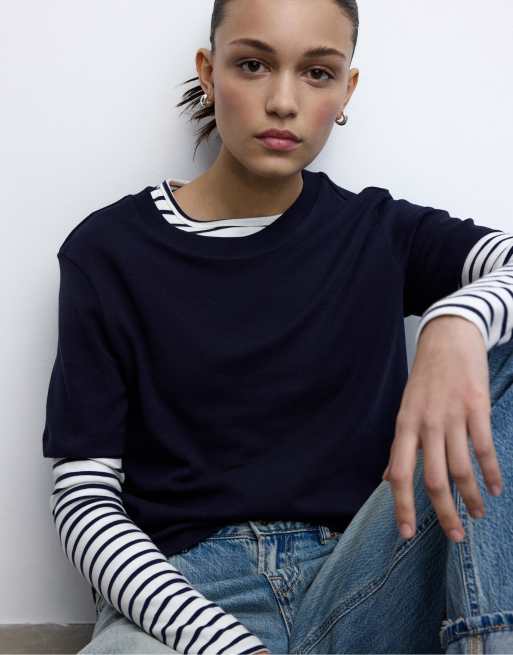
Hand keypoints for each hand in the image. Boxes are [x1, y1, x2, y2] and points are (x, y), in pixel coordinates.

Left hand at [383, 316, 502, 542]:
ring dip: (470, 497)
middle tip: (455, 536)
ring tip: (476, 514)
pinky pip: (484, 448)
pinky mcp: (476, 407)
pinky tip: (494, 488)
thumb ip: (400, 446)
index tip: (407, 534)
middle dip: (443, 513)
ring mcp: (451, 416)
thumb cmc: (425, 379)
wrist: (447, 338)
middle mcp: (425, 424)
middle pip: (432, 479)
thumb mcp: (405, 410)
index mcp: (404, 426)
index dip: (402, 506)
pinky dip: (491, 472)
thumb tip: (387, 478)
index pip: (398, 474)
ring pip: (460, 468)